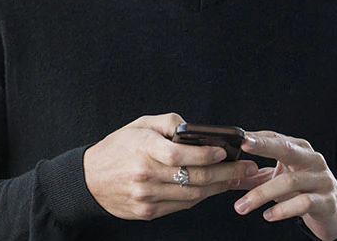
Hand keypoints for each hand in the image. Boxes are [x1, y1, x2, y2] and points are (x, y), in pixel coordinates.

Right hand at [83, 113, 258, 220]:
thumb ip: (167, 123)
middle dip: (227, 173)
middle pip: (194, 177)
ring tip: (237, 179)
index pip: (180, 154)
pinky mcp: (148, 212)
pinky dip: (200, 196)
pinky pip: (182, 205)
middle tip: (247, 168)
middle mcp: (144, 174)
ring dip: (219, 187)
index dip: (206, 154)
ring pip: (192, 194)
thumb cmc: (117, 148)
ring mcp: (146, 196)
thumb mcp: (138, 125)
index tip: (225, 152)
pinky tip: (211, 189)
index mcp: (142, 148)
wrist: (89, 179)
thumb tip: (196, 129)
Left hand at [233, 131, 336, 240]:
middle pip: (286, 149)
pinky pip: (303, 203)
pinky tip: (268, 215)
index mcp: (298, 149)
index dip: (257, 137)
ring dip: (261, 194)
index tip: (238, 137)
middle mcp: (312, 159)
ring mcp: (321, 179)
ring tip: (241, 206)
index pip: (275, 137)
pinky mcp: (326, 201)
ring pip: (289, 181)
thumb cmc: (301, 189)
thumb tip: (223, 175)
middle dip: (264, 146)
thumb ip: (251, 176)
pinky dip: (282, 209)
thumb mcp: (276, 179)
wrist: (335, 211)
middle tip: (243, 145)